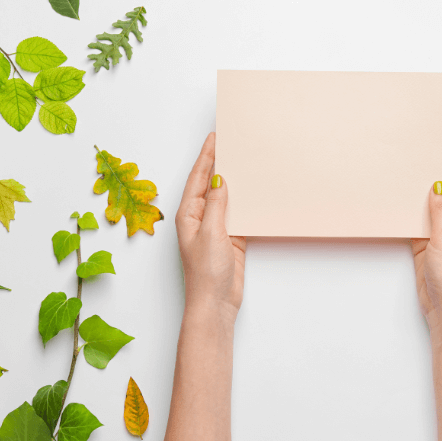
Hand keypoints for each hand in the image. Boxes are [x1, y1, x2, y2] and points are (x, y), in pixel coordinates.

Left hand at [175, 132, 246, 321]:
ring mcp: (216, 228)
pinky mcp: (231, 238)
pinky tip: (254, 190)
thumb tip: (218, 179)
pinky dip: (246, 201)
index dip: (206, 156)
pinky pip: (239, 212)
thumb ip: (216, 204)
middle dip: (218, 163)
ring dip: (234, 180)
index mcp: (188, 214)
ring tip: (244, 159)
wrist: (216, 303)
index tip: (214, 137)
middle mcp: (200, 218)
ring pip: (226, 197)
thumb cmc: (206, 273)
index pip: (198, 177)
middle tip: (230, 141)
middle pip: (210, 183)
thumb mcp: (211, 233)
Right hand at [411, 135, 441, 330]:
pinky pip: (416, 219)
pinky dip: (408, 209)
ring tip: (406, 168)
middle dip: (435, 168)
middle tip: (421, 148)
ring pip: (429, 203)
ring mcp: (441, 232)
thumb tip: (437, 184)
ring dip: (418, 188)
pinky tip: (398, 199)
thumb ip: (439, 209)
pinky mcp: (426, 243)